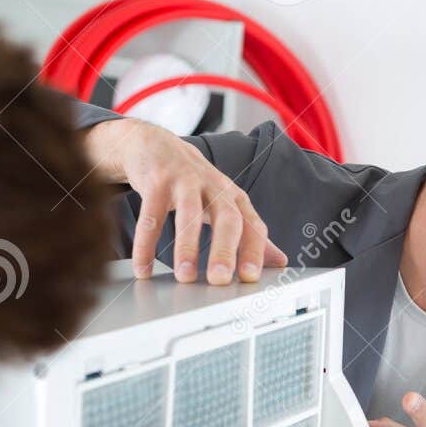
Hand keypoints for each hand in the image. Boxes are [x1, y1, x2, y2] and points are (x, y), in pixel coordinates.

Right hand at [82, 117, 285, 282]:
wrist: (157, 147)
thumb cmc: (196, 185)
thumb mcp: (226, 206)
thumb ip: (251, 234)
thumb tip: (281, 262)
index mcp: (235, 199)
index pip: (253, 226)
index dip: (254, 251)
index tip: (250, 279)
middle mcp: (215, 187)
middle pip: (226, 218)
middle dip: (224, 250)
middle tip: (219, 279)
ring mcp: (186, 181)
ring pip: (189, 214)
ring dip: (187, 247)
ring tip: (184, 277)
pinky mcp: (157, 181)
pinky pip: (151, 215)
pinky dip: (146, 244)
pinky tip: (144, 268)